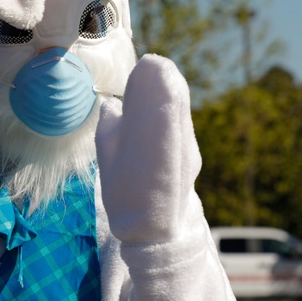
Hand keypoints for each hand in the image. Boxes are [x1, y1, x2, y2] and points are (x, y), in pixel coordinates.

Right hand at [96, 54, 202, 243]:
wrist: (157, 232)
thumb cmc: (124, 198)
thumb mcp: (107, 163)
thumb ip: (110, 129)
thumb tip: (111, 104)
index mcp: (154, 143)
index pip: (162, 98)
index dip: (152, 78)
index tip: (143, 68)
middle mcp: (177, 142)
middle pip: (176, 97)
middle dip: (162, 78)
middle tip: (149, 68)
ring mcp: (189, 147)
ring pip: (182, 107)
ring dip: (168, 89)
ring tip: (152, 81)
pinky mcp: (194, 152)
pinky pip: (182, 120)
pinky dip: (170, 107)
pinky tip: (160, 107)